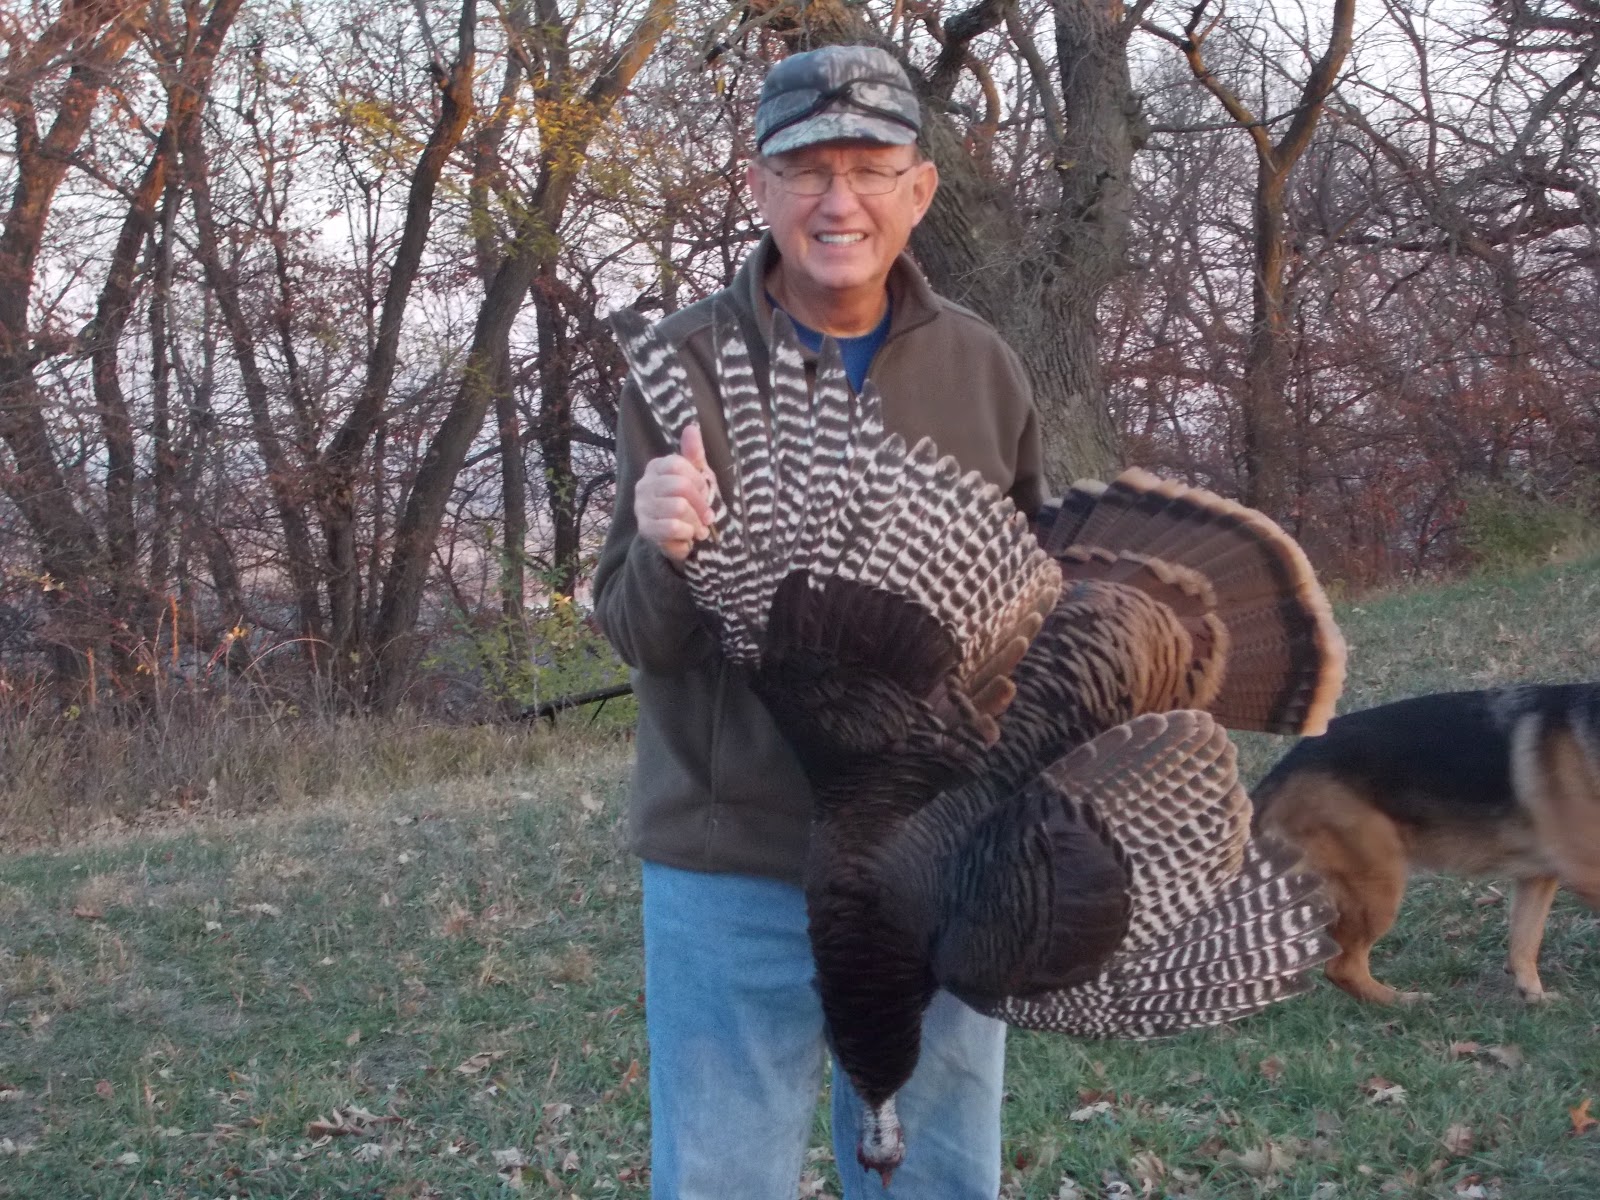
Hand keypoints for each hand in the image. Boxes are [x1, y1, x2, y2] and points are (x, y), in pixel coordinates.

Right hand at [635, 423, 715, 563]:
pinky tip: (688, 535)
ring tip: (699, 528)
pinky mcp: (644, 529)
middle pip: (680, 486)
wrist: (677, 536)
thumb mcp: (696, 476)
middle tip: (707, 515)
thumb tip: (691, 427)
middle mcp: (644, 485)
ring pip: (678, 507)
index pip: (678, 465)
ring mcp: (641, 507)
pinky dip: (687, 533)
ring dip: (696, 521)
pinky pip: (672, 527)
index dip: (698, 480)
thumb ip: (693, 453)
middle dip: (701, 503)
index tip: (704, 492)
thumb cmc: (689, 502)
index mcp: (656, 467)